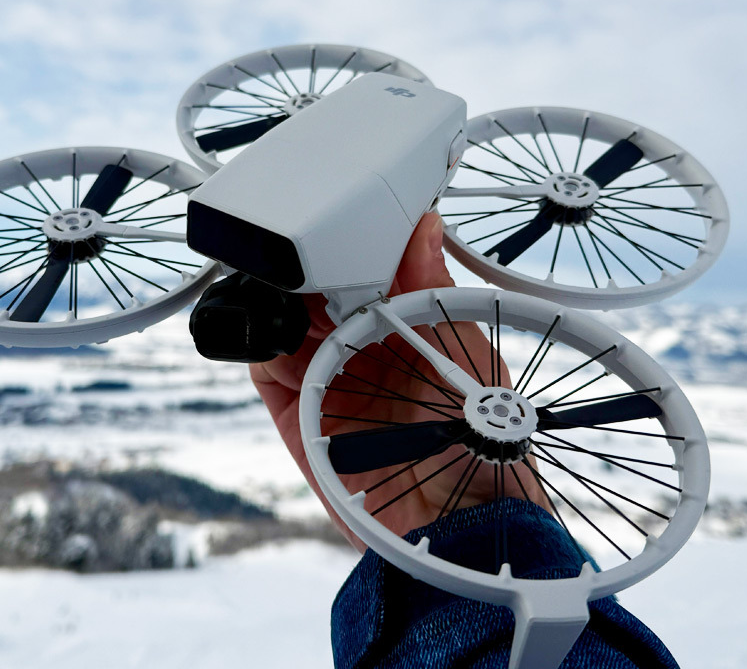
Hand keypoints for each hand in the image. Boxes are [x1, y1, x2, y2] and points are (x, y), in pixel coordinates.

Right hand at [251, 212, 550, 550]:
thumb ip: (431, 287)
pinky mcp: (299, 422)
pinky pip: (269, 375)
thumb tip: (424, 224)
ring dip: (281, 305)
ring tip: (291, 290)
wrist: (462, 523)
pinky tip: (278, 333)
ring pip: (285, 329)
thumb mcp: (464, 349)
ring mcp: (328, 387)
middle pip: (316, 299)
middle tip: (310, 255)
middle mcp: (364, 356)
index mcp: (406, 331)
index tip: (344, 222)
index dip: (350, 249)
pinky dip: (264, 349)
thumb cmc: (483, 444)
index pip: (364, 276)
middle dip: (309, 273)